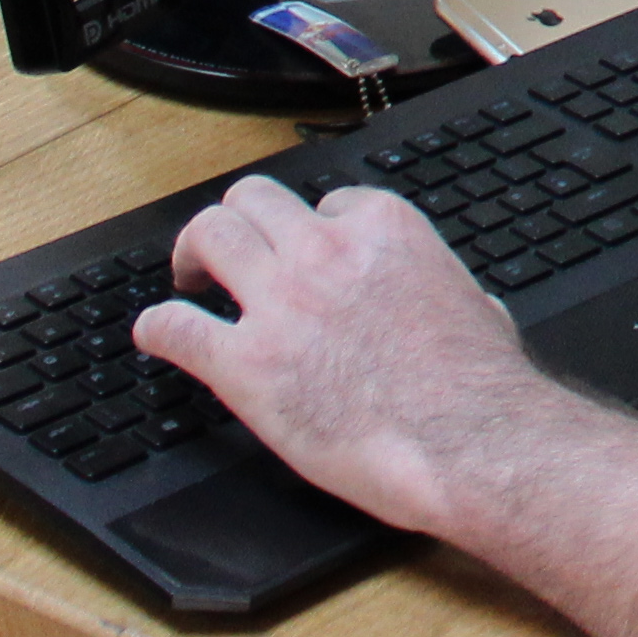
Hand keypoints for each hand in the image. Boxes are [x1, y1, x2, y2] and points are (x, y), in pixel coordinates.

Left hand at [134, 176, 550, 538]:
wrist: (464, 439)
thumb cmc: (479, 383)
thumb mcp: (475, 303)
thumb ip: (441, 287)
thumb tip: (455, 302)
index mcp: (385, 229)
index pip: (330, 200)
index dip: (314, 229)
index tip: (306, 254)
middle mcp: (325, 250)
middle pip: (252, 199)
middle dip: (238, 222)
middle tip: (227, 256)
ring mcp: (280, 303)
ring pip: (209, 234)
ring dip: (193, 254)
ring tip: (191, 281)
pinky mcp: (244, 363)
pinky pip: (174, 327)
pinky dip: (158, 328)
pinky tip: (160, 336)